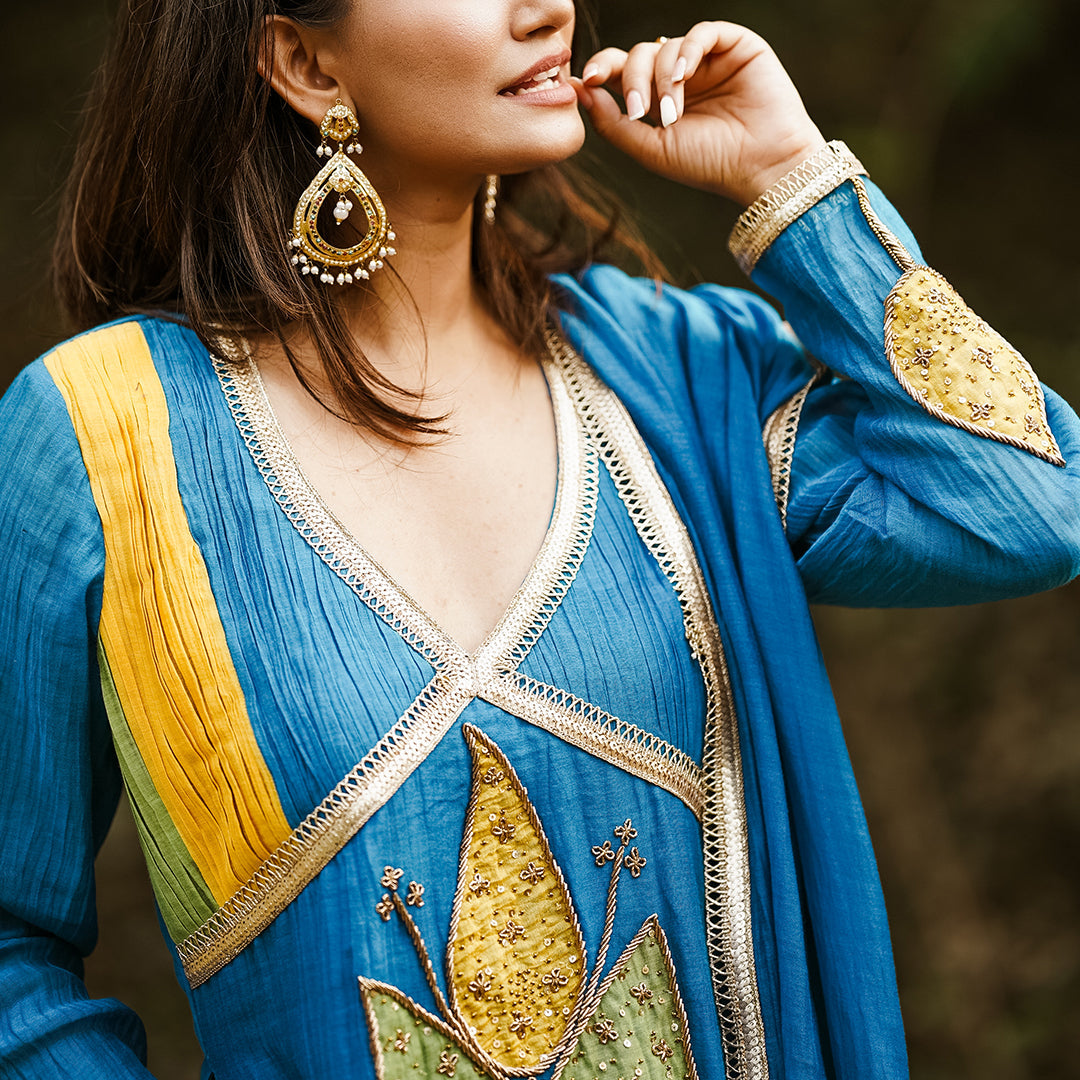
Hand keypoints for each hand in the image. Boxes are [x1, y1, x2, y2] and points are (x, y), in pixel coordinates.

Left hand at [574, 22, 825, 206]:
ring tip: (673, 114)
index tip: (588, 78)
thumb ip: (612, 123)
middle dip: (633, 80)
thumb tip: (577, 88)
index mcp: (659, 99)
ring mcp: (707, 60)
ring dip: (663, 79)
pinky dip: (688, 50)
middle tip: (641, 112)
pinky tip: (684, 75)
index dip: (602, 67)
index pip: (622, 70)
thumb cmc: (709, 164)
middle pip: (639, 55)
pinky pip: (702, 32)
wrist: (761, 167)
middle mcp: (681, 76)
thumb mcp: (652, 150)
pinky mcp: (736, 46)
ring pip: (666, 45)